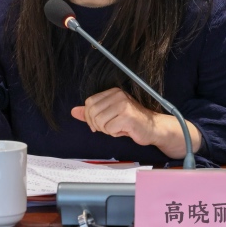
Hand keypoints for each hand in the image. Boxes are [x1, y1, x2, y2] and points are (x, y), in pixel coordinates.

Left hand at [73, 90, 196, 158]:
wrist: (152, 128)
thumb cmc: (130, 122)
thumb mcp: (110, 115)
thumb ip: (91, 112)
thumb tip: (74, 111)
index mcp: (112, 92)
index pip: (89, 102)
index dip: (90, 117)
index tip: (97, 124)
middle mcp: (118, 95)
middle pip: (92, 112)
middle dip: (97, 125)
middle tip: (108, 128)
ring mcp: (123, 105)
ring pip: (100, 121)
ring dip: (106, 130)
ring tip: (117, 128)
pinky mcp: (127, 117)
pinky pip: (110, 129)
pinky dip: (114, 134)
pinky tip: (123, 131)